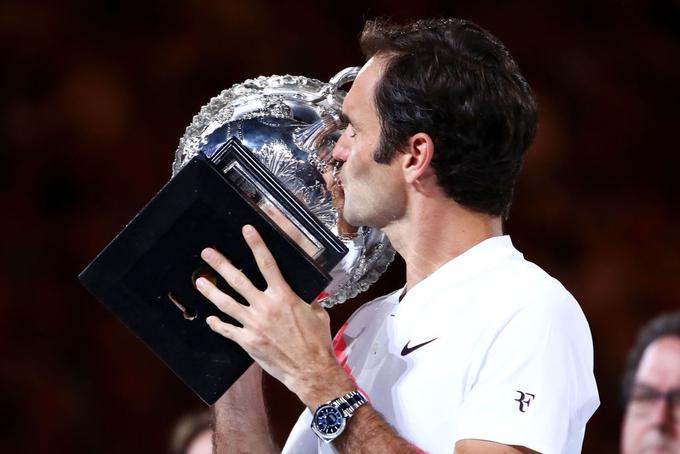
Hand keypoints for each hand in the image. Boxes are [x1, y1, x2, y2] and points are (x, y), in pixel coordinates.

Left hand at [196, 225, 352, 405]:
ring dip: (211, 290)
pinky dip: (217, 324)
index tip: (247, 230)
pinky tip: (210, 318)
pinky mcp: (248, 341)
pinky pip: (227, 330)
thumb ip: (306, 299)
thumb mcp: (317, 312)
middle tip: (208, 253)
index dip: (256, 244)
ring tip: (199, 281)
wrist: (310, 369)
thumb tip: (304, 292)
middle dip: (221, 264)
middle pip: (238, 280)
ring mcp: (254, 324)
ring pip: (226, 303)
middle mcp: (266, 307)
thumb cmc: (317, 341)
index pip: (267, 264)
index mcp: (284, 296)